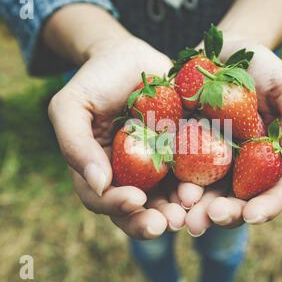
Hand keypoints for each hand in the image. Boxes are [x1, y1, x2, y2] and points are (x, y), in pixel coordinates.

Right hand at [48, 37, 187, 238]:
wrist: (131, 59)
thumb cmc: (95, 80)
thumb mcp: (71, 105)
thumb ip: (75, 144)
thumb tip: (98, 185)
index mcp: (99, 171)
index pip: (103, 200)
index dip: (117, 206)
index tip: (135, 200)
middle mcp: (129, 175)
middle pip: (138, 209)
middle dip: (153, 219)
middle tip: (170, 222)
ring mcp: (158, 166)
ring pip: (168, 197)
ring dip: (181, 207)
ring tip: (192, 206)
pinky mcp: (182, 152)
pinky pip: (193, 171)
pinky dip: (201, 181)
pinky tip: (209, 182)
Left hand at [183, 42, 281, 234]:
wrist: (220, 53)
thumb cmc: (260, 69)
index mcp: (266, 159)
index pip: (272, 191)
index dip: (265, 207)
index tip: (251, 215)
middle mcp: (237, 167)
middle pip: (233, 202)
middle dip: (221, 215)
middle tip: (205, 220)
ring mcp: (207, 161)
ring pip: (202, 195)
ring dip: (192, 210)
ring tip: (182, 216)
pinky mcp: (180, 150)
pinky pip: (174, 172)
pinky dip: (169, 186)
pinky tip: (163, 192)